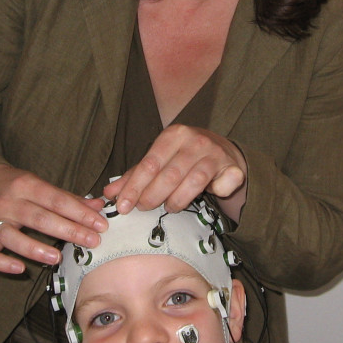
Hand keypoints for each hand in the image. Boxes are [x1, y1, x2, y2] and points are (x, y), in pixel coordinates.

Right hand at [0, 164, 106, 273]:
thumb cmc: (19, 186)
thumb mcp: (42, 185)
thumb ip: (69, 198)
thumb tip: (99, 206)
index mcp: (27, 185)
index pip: (57, 200)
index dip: (80, 213)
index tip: (100, 225)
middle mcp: (9, 202)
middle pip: (39, 218)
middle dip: (68, 230)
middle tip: (92, 241)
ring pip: (12, 236)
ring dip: (35, 248)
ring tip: (57, 257)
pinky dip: (2, 262)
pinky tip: (20, 268)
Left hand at [103, 125, 246, 217]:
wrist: (223, 151)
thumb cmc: (184, 156)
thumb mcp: (159, 160)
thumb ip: (135, 175)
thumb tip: (109, 193)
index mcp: (173, 134)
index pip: (149, 163)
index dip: (134, 187)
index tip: (122, 206)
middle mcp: (195, 140)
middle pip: (169, 175)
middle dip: (152, 196)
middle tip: (143, 208)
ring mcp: (216, 153)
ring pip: (193, 182)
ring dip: (177, 200)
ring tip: (168, 207)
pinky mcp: (233, 167)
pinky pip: (224, 184)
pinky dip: (218, 192)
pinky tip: (210, 196)